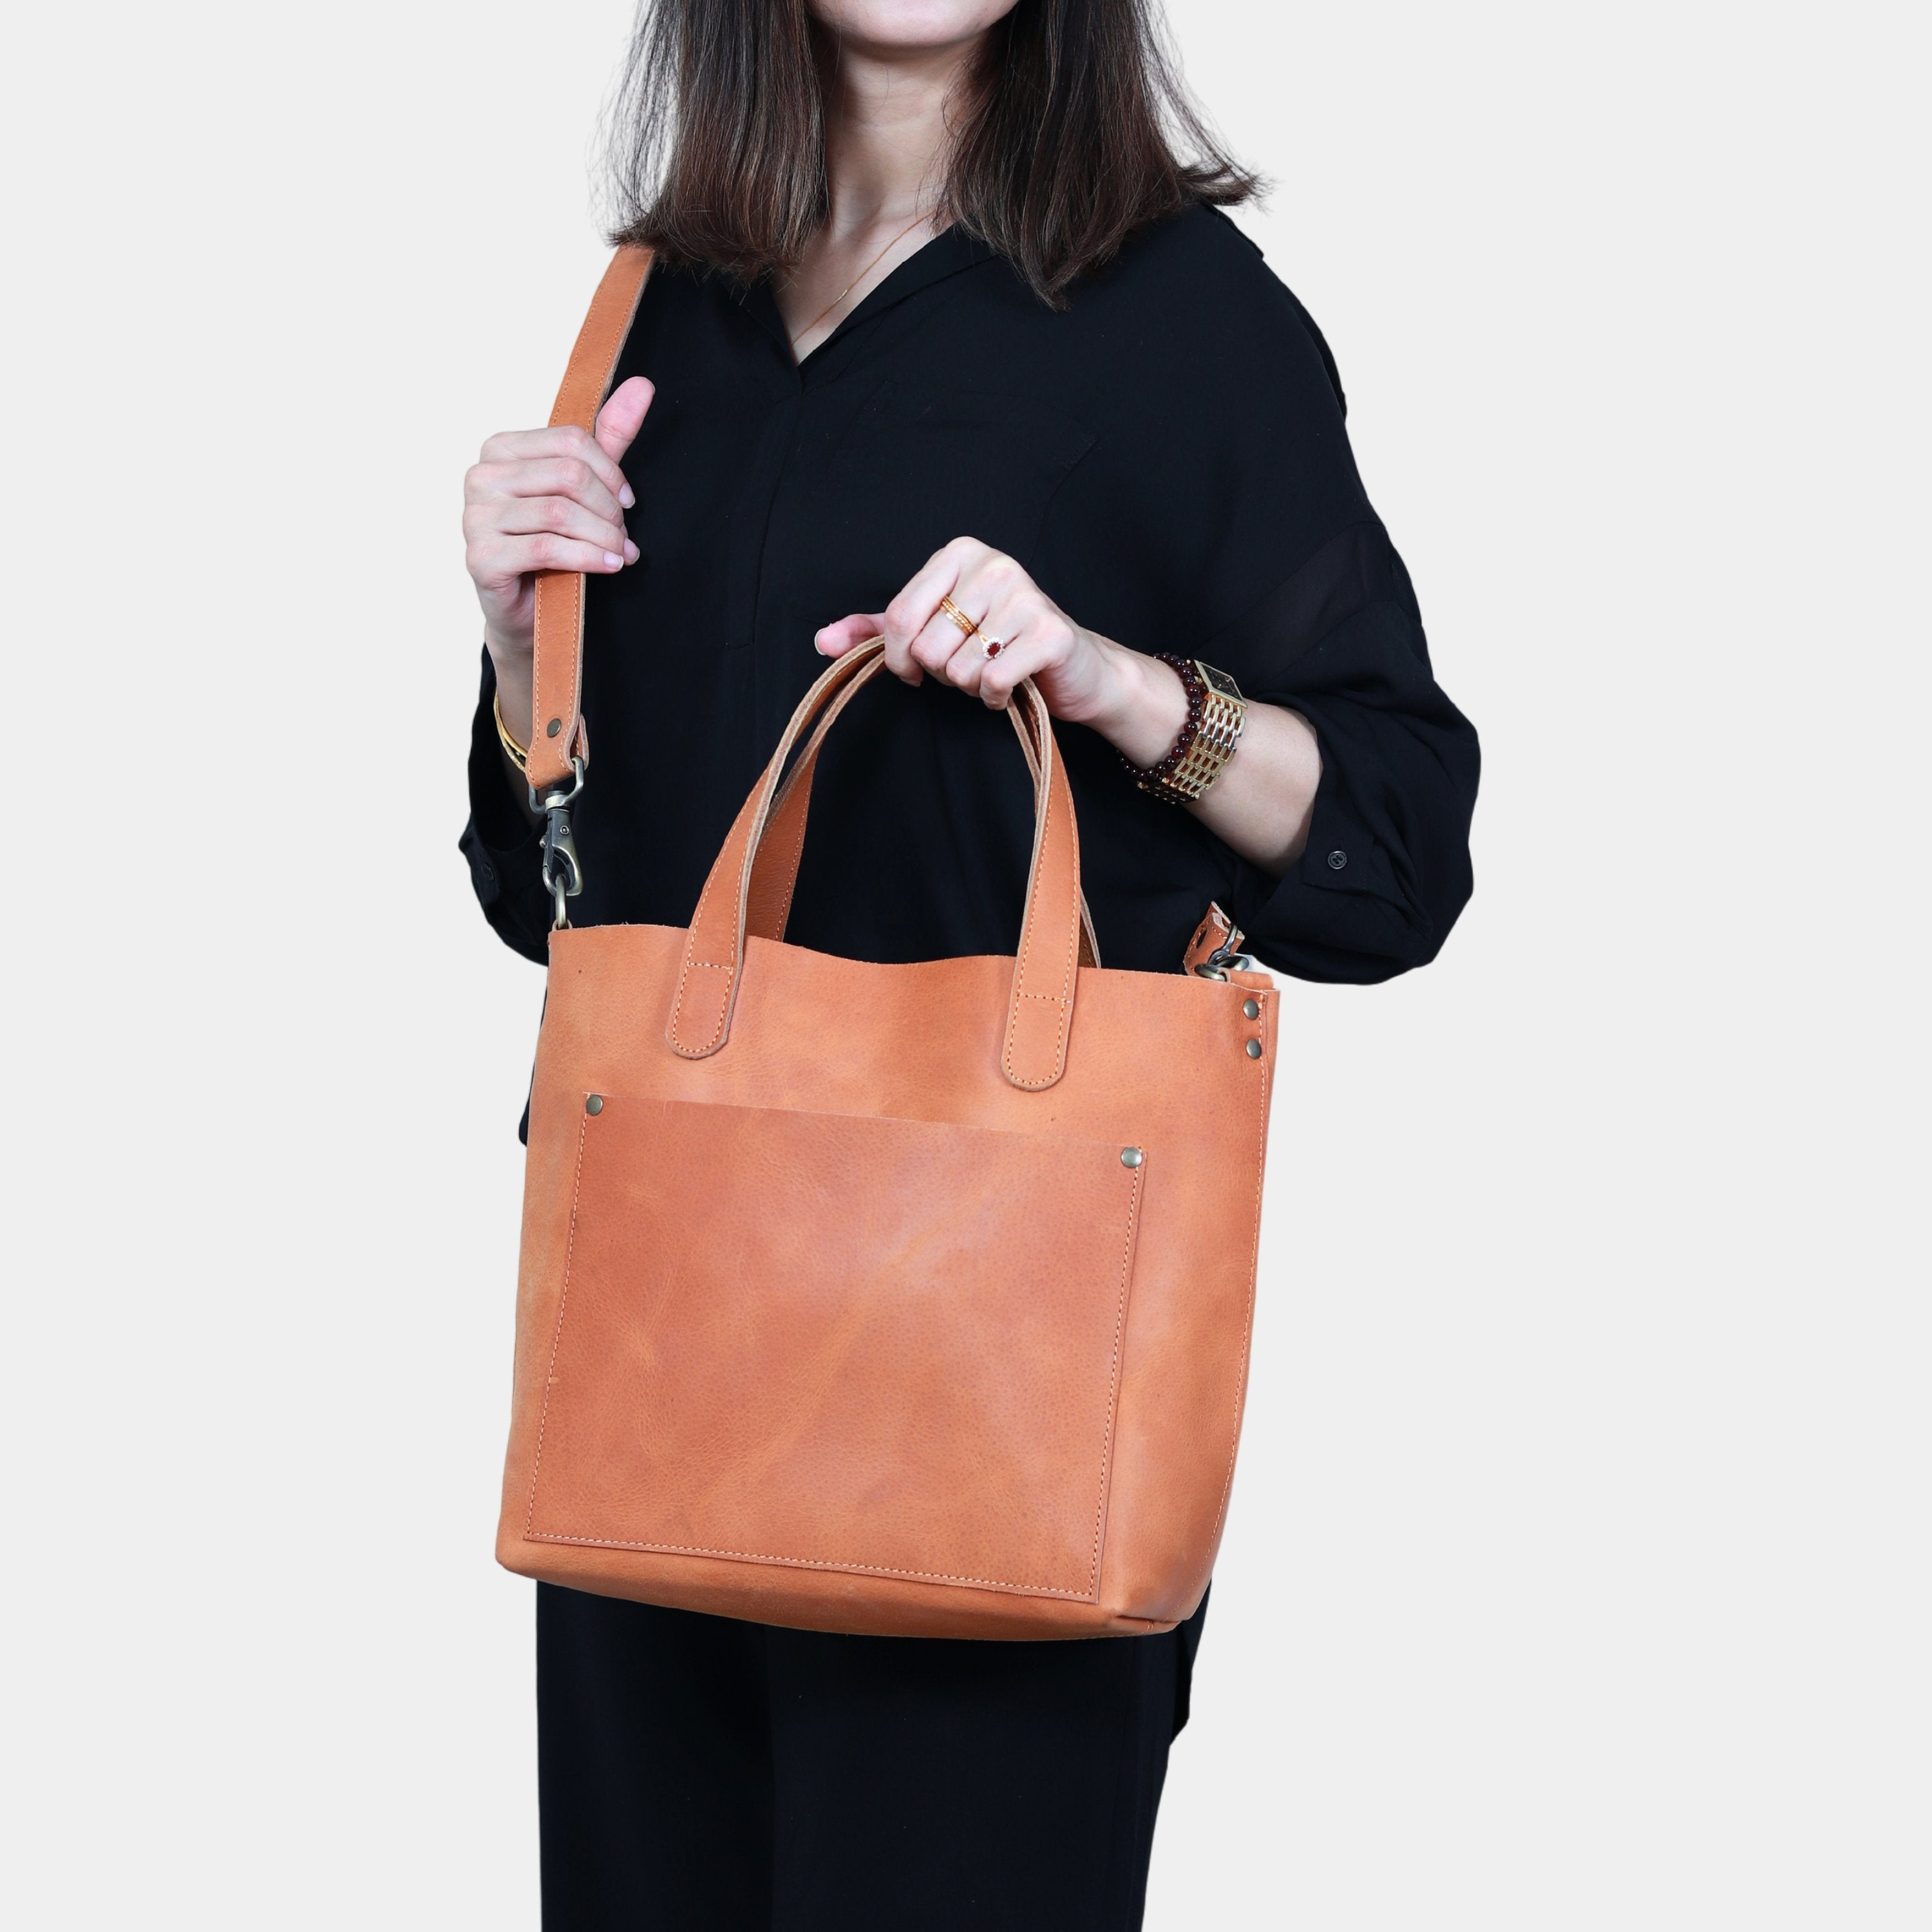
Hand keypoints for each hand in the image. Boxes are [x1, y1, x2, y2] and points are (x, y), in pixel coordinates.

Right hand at [462, 375, 654, 743]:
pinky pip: (547, 547)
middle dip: (608, 509)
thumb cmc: (554, 548)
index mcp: (500, 450)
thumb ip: (610, 438)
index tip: (627, 502)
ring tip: (620, 555)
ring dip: (604, 537)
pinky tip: (609, 567)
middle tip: (623, 536)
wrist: (530, 614)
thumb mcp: (585, 489)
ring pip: (560, 512)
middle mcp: (480, 476)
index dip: (610, 472)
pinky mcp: (480, 557)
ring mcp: (474, 517)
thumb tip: (644, 384)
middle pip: (568, 475)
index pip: (570, 440)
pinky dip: (588, 558)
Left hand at [813, 537, 1186, 763]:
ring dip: (969, 686)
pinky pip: (991, 681)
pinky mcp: (1049, 633)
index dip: (898, 658)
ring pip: (957, 668)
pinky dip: (995, 697)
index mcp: (960, 553)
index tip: (916, 669)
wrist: (1075, 668)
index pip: (898, 616)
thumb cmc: (998, 644)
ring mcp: (1025, 595)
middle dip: (941, 673)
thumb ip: (879, 631)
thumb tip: (822, 641)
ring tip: (993, 671)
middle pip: (926, 646)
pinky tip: (1011, 685)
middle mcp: (994, 564)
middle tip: (970, 664)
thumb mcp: (935, 629)